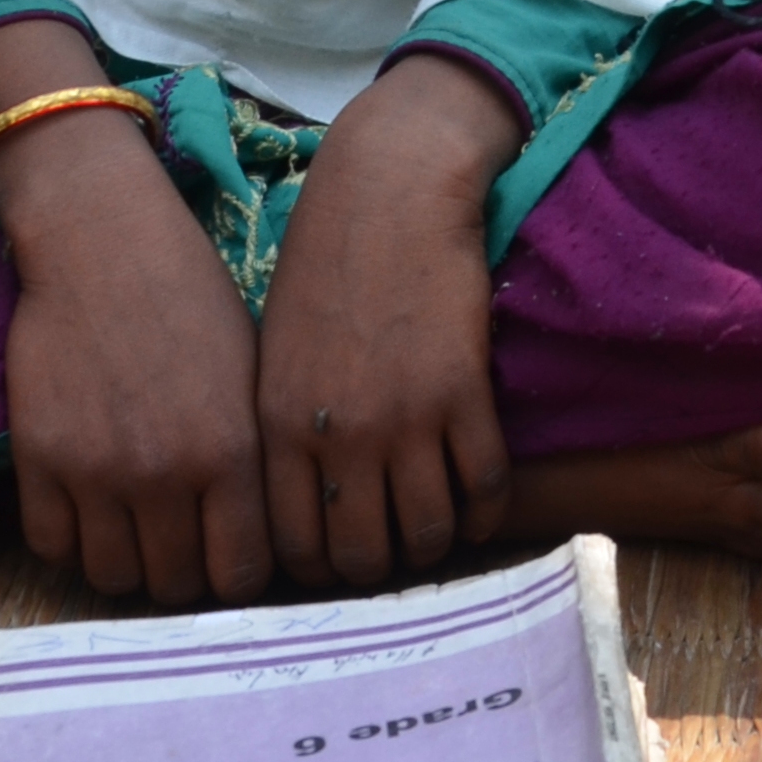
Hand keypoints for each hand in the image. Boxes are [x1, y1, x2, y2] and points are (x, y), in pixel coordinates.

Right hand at [0, 21, 268, 605]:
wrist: (104, 244)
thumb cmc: (193, 300)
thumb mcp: (253, 375)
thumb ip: (255, 460)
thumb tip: (263, 536)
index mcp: (233, 451)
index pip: (244, 575)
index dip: (240, 575)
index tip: (232, 558)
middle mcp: (166, 473)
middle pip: (176, 587)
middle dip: (184, 576)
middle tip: (182, 546)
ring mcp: (96, 471)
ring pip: (111, 578)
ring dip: (127, 564)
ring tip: (136, 531)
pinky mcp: (38, 460)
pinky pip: (52, 547)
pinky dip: (72, 542)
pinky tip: (90, 511)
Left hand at [257, 55, 523, 586]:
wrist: (392, 192)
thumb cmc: (326, 263)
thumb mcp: (276, 352)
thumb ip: (286, 430)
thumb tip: (307, 503)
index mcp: (281, 426)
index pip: (291, 545)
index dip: (319, 568)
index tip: (338, 557)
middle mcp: (340, 435)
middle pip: (360, 554)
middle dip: (377, 566)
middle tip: (391, 550)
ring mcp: (406, 418)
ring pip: (427, 533)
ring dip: (434, 546)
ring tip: (438, 532)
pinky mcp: (465, 395)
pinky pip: (484, 488)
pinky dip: (486, 512)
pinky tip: (481, 506)